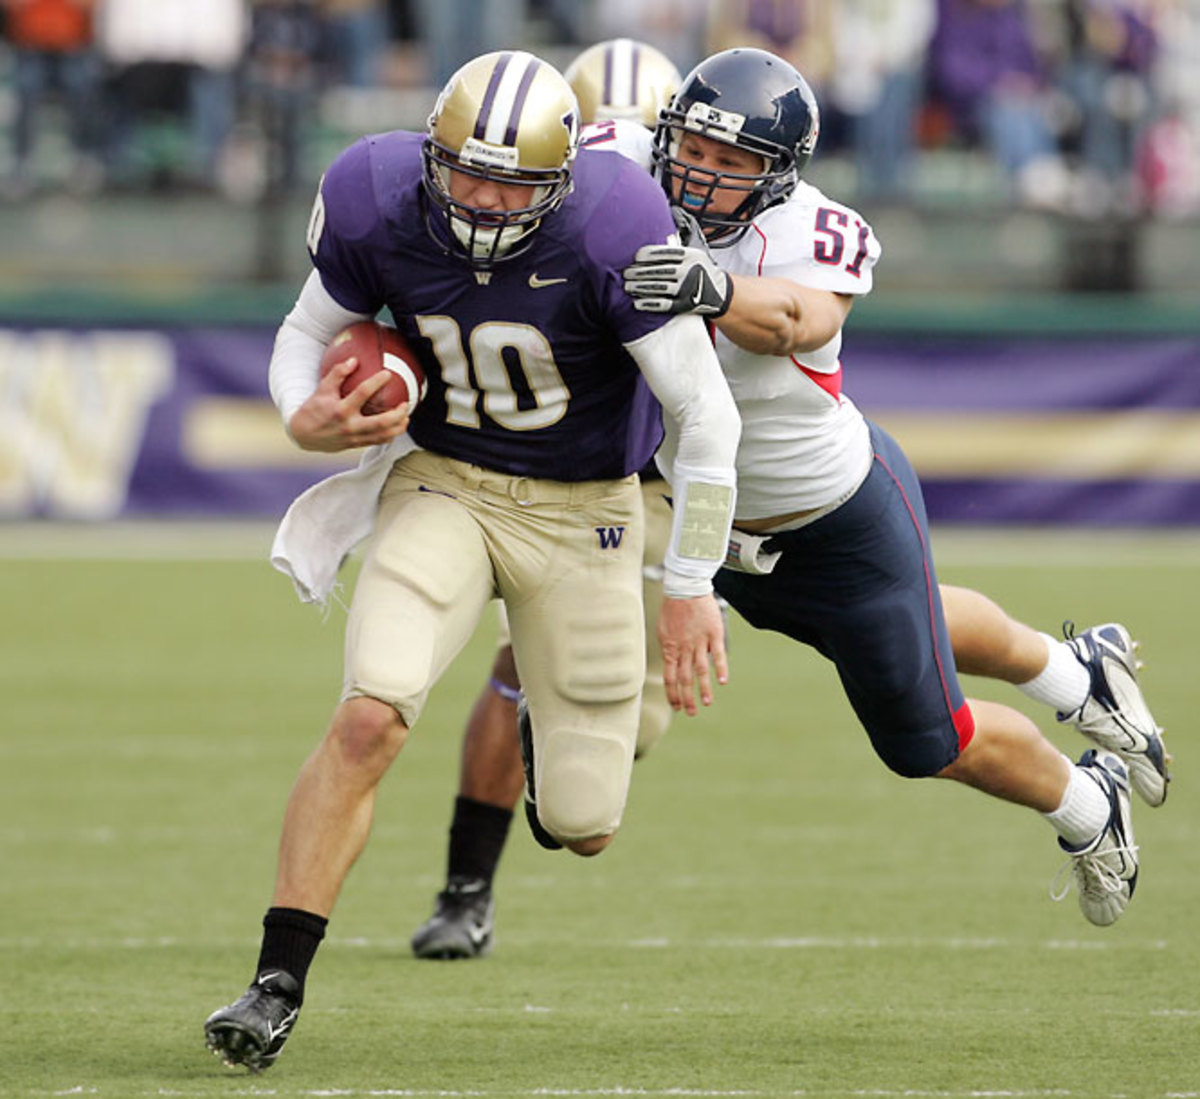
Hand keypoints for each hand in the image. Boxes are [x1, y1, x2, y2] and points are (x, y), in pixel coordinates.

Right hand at [286, 359, 410, 451]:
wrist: (303, 435)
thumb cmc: (314, 408)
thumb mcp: (322, 389)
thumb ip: (337, 373)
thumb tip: (355, 360)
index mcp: (340, 410)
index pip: (362, 393)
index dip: (376, 382)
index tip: (388, 373)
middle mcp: (349, 426)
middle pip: (381, 422)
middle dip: (397, 414)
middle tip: (405, 404)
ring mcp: (354, 438)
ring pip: (383, 436)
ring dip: (398, 428)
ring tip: (406, 418)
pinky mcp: (357, 445)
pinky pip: (378, 442)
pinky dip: (390, 435)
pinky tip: (396, 427)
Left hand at [623, 244, 732, 316]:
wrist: (720, 293)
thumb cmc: (700, 271)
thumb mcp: (694, 255)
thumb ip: (675, 250)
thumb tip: (646, 249)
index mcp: (690, 255)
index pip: (664, 253)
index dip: (647, 255)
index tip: (635, 258)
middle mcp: (689, 270)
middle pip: (658, 271)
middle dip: (639, 272)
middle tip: (626, 274)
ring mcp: (688, 288)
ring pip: (659, 287)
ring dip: (640, 287)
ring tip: (628, 287)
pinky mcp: (686, 305)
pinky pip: (664, 304)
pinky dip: (649, 304)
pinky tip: (637, 303)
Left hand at [658, 592, 729, 715]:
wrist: (685, 588)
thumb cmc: (673, 609)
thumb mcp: (663, 631)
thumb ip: (669, 649)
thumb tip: (671, 664)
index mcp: (670, 648)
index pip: (670, 677)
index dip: (673, 693)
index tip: (676, 707)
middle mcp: (684, 648)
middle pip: (685, 678)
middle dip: (687, 697)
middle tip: (691, 712)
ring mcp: (699, 641)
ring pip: (701, 669)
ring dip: (703, 688)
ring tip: (706, 702)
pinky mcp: (713, 633)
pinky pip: (718, 653)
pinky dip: (721, 668)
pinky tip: (723, 681)